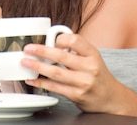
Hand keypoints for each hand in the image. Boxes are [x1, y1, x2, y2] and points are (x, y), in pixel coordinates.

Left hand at [21, 34, 136, 116]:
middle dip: (41, 51)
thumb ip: (76, 49)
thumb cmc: (98, 75)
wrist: (110, 98)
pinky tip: (32, 80)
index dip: (60, 39)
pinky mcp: (76, 95)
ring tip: (26, 62)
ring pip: (56, 73)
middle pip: (61, 56)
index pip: (75, 40)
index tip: (50, 40)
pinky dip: (41, 83)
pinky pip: (55, 87)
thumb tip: (53, 41)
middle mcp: (89, 68)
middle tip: (28, 49)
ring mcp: (83, 83)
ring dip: (37, 67)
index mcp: (93, 54)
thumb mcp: (92, 57)